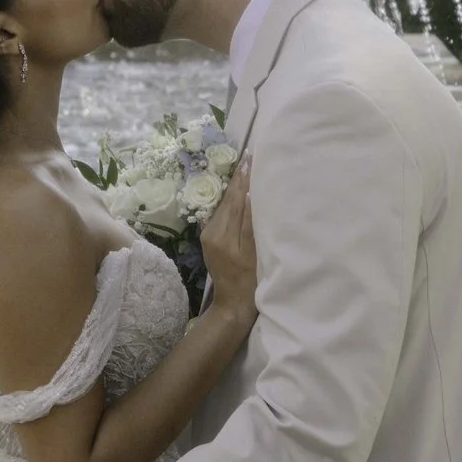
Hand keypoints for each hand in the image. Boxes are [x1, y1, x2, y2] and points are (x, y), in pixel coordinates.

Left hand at [199, 156, 256, 327]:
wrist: (232, 305)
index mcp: (223, 235)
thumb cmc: (250, 283)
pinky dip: (229, 201)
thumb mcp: (253, 254)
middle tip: (246, 156)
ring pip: (222, 205)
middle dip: (237, 178)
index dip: (243, 179)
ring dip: (233, 187)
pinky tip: (236, 191)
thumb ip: (250, 225)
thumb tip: (250, 195)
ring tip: (242, 167)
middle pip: (226, 199)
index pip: (235, 199)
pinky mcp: (210, 240)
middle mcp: (211, 232)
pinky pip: (220, 215)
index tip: (250, 158)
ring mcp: (208, 236)